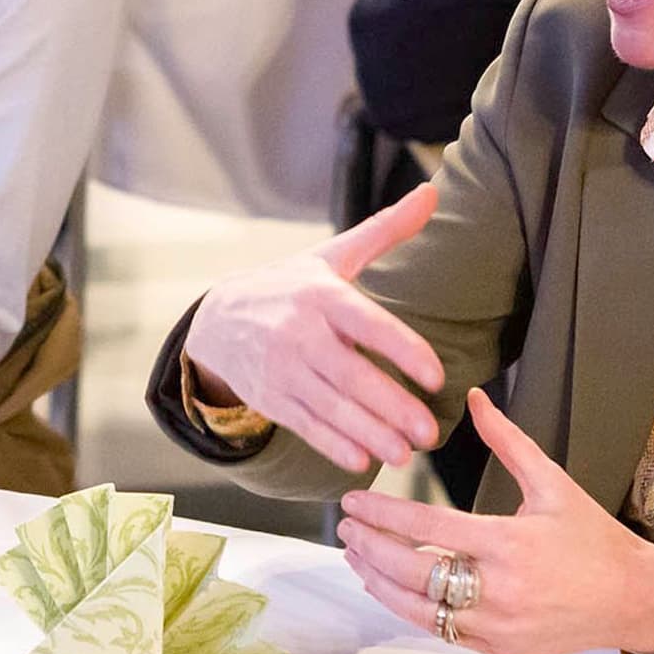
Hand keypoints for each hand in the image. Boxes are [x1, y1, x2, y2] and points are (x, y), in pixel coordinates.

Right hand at [180, 183, 446, 470]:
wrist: (217, 319)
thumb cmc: (289, 286)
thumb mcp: (332, 256)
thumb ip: (385, 230)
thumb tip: (431, 193)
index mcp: (321, 295)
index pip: (368, 324)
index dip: (403, 351)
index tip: (436, 377)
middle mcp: (299, 332)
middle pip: (351, 376)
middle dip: (392, 408)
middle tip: (430, 434)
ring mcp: (281, 368)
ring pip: (331, 407)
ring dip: (369, 434)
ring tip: (405, 454)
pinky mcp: (269, 398)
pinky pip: (305, 426)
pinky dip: (333, 445)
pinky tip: (363, 461)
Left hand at [335, 390, 653, 653]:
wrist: (633, 600)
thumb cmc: (592, 538)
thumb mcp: (553, 483)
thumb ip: (508, 441)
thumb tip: (476, 397)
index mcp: (507, 543)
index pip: (426, 525)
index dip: (383, 512)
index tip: (353, 501)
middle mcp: (497, 589)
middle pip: (411, 570)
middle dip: (370, 547)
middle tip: (345, 527)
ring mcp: (495, 626)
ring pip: (418, 608)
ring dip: (379, 582)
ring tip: (356, 556)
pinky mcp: (496, 649)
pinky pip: (439, 630)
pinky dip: (409, 609)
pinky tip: (391, 588)